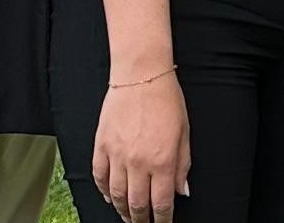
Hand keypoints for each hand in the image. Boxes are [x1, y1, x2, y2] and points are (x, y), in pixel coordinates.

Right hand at [93, 70, 189, 222]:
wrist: (141, 75)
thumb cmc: (166, 100)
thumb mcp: (184, 133)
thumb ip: (183, 165)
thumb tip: (182, 191)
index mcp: (162, 160)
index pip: (161, 202)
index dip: (162, 219)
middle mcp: (138, 162)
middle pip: (136, 204)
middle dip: (141, 219)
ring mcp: (117, 155)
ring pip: (116, 195)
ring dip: (122, 210)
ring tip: (128, 215)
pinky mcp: (101, 146)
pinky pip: (99, 177)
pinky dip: (104, 191)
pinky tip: (109, 197)